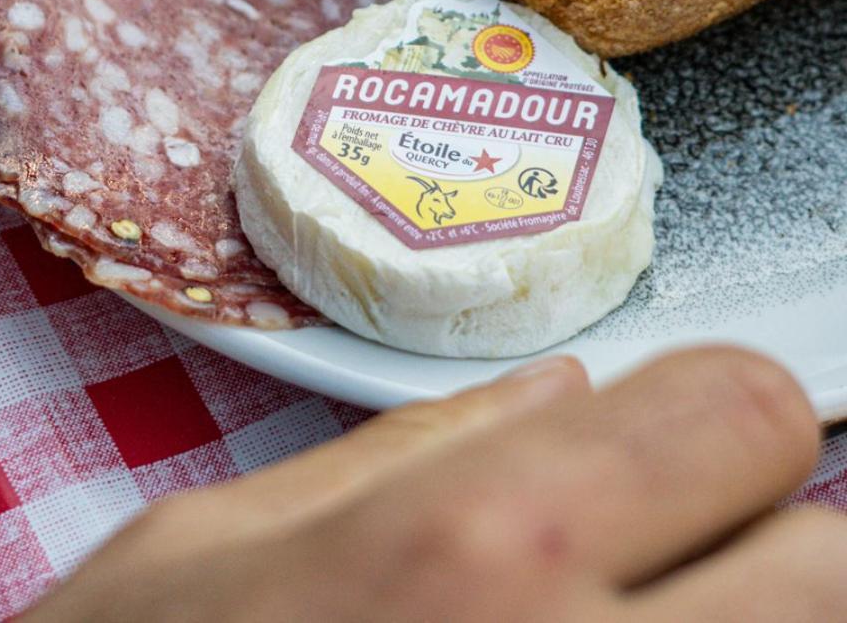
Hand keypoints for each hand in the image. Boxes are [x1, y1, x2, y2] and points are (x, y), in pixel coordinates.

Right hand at [27, 347, 846, 621]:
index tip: (681, 451)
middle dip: (772, 541)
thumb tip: (565, 391)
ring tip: (639, 617)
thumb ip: (404, 450)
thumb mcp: (208, 546)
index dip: (723, 419)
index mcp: (470, 545)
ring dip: (757, 622)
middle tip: (679, 558)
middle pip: (834, 563)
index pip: (742, 411)